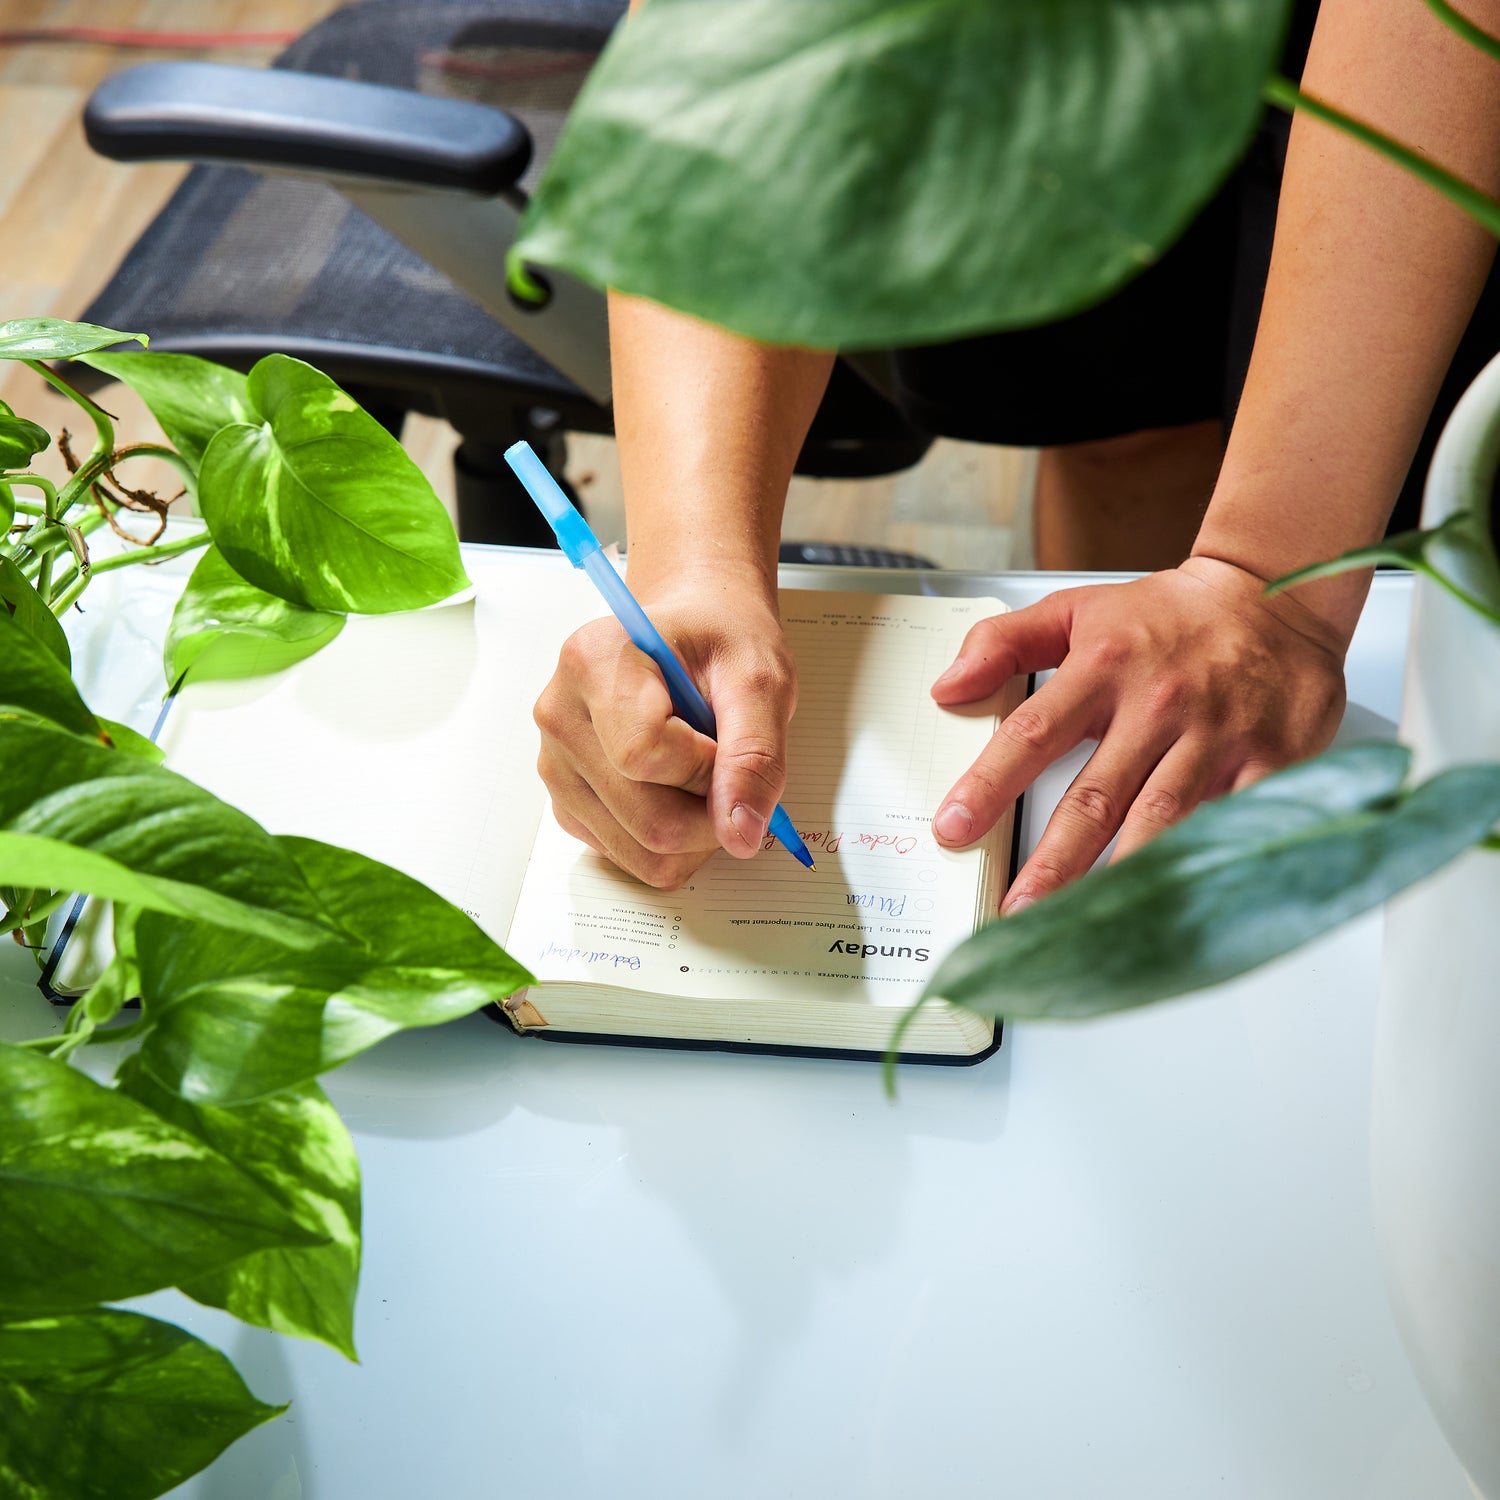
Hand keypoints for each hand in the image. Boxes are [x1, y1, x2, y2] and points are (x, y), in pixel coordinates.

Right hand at [533, 568, 796, 887]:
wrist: (693, 637)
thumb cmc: (720, 643)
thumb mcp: (759, 680)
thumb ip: (756, 755)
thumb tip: (742, 834)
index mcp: (594, 661)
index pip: (643, 756)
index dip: (705, 769)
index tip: (728, 743)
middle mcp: (560, 714)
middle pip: (646, 819)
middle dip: (711, 813)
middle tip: (731, 767)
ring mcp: (556, 764)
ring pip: (640, 850)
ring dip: (695, 831)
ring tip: (705, 773)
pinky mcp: (567, 802)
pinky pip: (631, 857)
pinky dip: (673, 842)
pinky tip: (680, 788)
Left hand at [930, 557, 1349, 910]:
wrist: (1275, 596)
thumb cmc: (1168, 617)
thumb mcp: (1076, 608)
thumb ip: (1004, 644)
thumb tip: (946, 687)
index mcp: (1102, 668)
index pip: (1032, 734)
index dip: (989, 784)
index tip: (954, 827)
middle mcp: (1157, 706)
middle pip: (1095, 798)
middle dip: (1051, 862)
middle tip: (1016, 910)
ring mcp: (1215, 737)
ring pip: (1160, 821)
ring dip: (1118, 878)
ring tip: (1081, 925)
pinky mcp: (1269, 760)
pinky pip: (1231, 821)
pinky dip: (1201, 861)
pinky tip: (1173, 903)